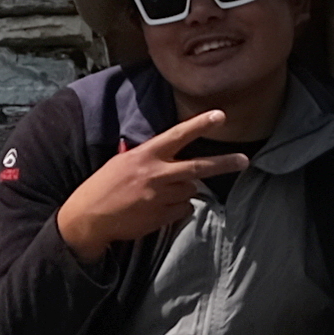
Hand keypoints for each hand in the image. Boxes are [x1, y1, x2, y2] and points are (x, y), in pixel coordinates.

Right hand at [57, 108, 248, 258]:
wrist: (89, 218)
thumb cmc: (103, 187)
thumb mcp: (123, 163)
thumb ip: (148, 158)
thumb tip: (169, 156)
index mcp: (145, 155)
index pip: (177, 135)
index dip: (200, 124)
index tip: (220, 116)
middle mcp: (156, 174)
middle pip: (198, 168)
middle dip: (223, 163)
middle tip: (244, 160)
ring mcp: (161, 198)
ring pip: (190, 191)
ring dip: (183, 191)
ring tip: (160, 194)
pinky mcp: (163, 217)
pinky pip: (183, 210)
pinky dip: (177, 208)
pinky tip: (158, 208)